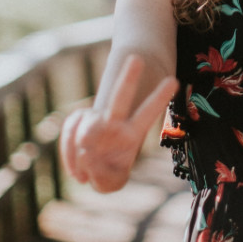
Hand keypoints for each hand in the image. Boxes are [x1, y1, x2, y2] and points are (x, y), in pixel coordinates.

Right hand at [60, 55, 178, 191]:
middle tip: (137, 58)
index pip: (148, 112)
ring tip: (85, 170)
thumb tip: (87, 155)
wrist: (92, 166)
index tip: (174, 80)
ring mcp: (96, 121)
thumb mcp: (112, 182)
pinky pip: (70, 129)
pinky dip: (68, 150)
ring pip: (87, 120)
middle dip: (129, 78)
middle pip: (122, 96)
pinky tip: (76, 171)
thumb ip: (105, 176)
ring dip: (83, 142)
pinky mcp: (77, 124)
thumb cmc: (110, 173)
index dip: (159, 97)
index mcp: (133, 132)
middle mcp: (116, 121)